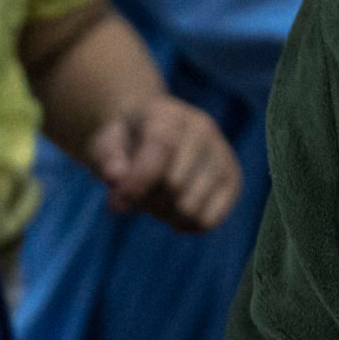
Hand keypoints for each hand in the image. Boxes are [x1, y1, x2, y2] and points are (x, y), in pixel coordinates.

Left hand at [86, 96, 240, 234]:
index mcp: (168, 114)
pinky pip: (209, 220)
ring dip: (165, 214)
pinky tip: (175, 213)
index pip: (162, 147)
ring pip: (191, 207)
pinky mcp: (232, 181)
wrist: (153, 132)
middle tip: (136, 196)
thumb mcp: (105, 144)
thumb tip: (116, 177)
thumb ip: (107, 159)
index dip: (139, 181)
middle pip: (174, 184)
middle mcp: (202, 130)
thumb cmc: (126, 142)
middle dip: (146, 200)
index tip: (117, 203)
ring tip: (157, 201)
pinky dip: (185, 225)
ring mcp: (221, 155)